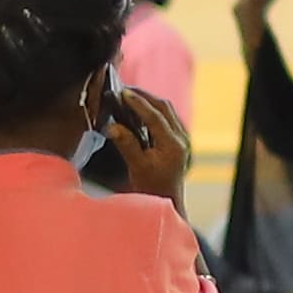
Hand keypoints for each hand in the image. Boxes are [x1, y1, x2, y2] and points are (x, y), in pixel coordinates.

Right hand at [92, 85, 194, 200]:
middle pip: (164, 108)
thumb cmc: (152, 188)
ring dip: (149, 102)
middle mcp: (180, 139)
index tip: (123, 93)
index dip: (138, 103)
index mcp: (172, 145)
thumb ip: (126, 144)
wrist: (166, 201)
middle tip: (124, 91)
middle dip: (144, 97)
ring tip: (129, 97)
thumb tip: (112, 126)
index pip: (155, 117)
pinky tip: (138, 111)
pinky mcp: (176, 140)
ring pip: (166, 111)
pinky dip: (152, 110)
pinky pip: (166, 118)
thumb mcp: (137, 167)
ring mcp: (181, 138)